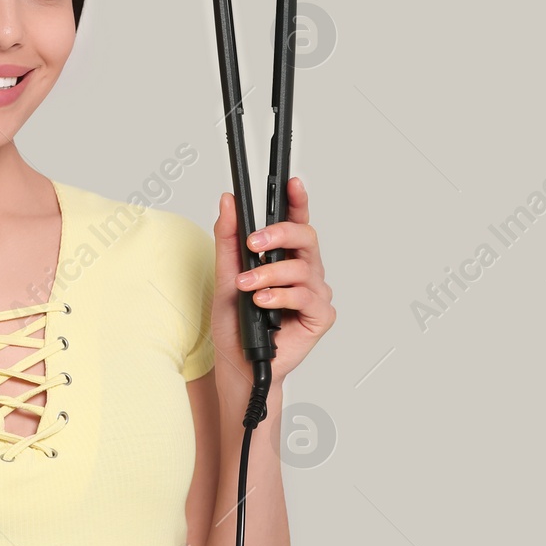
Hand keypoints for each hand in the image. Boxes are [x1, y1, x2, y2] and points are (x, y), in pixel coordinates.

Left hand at [210, 176, 334, 385]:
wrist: (239, 364)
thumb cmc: (236, 323)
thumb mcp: (225, 275)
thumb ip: (228, 238)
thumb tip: (228, 202)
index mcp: (286, 257)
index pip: (296, 221)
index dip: (297, 200)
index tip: (293, 182)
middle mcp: (305, 272)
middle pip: (306, 237)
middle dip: (279, 234)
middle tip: (254, 242)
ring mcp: (315, 293)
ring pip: (302, 268)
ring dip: (270, 275)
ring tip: (248, 287)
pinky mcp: (320, 316)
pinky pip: (306, 296)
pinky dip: (281, 297)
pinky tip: (264, 302)